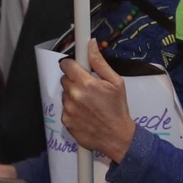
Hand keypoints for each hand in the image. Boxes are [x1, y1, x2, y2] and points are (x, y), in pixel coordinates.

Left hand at [60, 41, 135, 161]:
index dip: (72, 65)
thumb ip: (100, 62)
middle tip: (89, 88)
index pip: (66, 64)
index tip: (77, 68)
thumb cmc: (118, 109)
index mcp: (85, 83)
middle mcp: (74, 95)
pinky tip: (85, 114)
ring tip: (89, 104)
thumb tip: (91, 44)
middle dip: (75, 80)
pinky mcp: (65, 121)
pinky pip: (65, 109)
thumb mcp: (115, 82)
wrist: (117, 137)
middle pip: (65, 79)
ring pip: (65, 94)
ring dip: (74, 95)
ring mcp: (68, 109)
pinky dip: (73, 109)